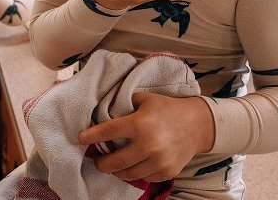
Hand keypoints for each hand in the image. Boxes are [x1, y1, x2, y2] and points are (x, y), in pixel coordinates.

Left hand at [79, 93, 214, 182]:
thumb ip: (124, 104)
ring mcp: (159, 161)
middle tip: (96, 160)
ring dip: (116, 171)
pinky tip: (132, 165)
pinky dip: (135, 173)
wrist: (197, 124)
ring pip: (128, 174)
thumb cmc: (166, 108)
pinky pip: (144, 178)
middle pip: (115, 162)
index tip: (81, 138)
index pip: (108, 132)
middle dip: (101, 163)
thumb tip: (102, 111)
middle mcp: (149, 144)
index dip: (91, 136)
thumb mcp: (144, 99)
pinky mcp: (167, 172)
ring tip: (112, 164)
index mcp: (140, 124)